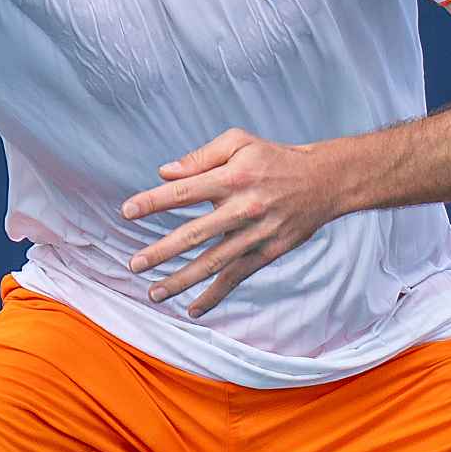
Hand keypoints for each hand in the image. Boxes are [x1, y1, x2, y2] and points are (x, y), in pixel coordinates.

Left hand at [120, 128, 342, 317]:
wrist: (323, 181)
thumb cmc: (273, 157)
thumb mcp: (239, 142)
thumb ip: (200, 157)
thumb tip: (164, 173)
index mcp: (231, 177)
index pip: (183, 192)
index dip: (152, 202)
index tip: (126, 212)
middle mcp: (242, 208)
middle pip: (194, 234)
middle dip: (161, 251)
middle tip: (134, 264)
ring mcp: (255, 234)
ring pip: (213, 262)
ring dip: (181, 280)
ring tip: (154, 292)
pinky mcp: (267, 252)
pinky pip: (237, 277)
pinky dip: (215, 295)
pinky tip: (193, 309)